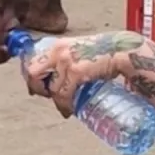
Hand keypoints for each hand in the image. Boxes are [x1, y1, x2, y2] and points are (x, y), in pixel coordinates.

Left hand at [25, 32, 144, 116]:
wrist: (121, 51)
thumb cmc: (104, 51)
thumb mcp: (78, 49)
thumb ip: (66, 58)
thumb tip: (57, 75)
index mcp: (58, 45)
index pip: (34, 62)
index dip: (34, 78)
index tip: (38, 88)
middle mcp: (58, 52)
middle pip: (33, 73)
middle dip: (38, 88)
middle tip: (47, 96)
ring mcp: (67, 62)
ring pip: (52, 89)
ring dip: (57, 101)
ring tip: (65, 106)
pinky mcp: (77, 72)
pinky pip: (64, 94)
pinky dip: (66, 105)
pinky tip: (70, 109)